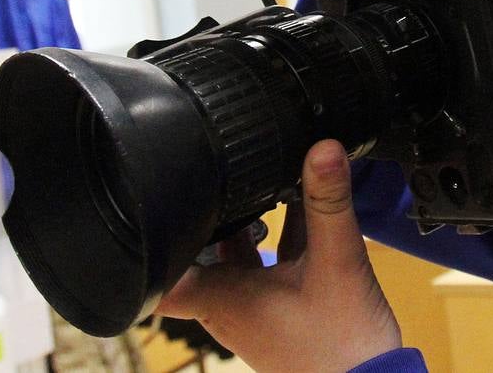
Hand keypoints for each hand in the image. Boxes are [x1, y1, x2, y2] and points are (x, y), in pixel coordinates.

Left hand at [157, 140, 400, 372]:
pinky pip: (267, 262)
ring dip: (249, 219)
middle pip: (201, 250)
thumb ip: (328, 202)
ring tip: (265, 178)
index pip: (162, 276)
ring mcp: (255, 307)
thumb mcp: (337, 260)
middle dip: (213, 211)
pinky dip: (279, 234)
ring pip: (236, 253)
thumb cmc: (341, 343)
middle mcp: (230, 305)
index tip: (151, 203)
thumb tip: (323, 149)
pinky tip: (302, 206)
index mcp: (224, 299)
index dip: (151, 240)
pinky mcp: (281, 306)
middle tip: (223, 170)